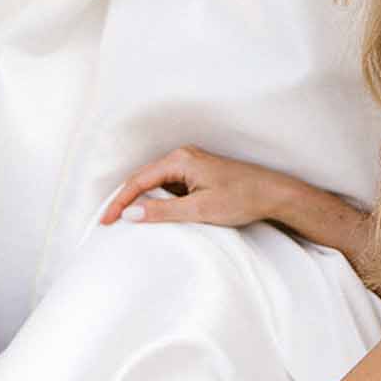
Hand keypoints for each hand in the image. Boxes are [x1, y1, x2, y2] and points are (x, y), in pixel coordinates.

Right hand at [99, 146, 305, 231]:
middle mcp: (182, 157)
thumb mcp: (199, 209)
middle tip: (109, 223)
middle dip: (125, 200)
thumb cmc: (242, 198)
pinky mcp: (197, 175)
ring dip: (141, 201)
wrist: (274, 194)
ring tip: (125, 222)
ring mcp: (190, 165)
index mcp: (180, 159)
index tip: (106, 221)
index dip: (119, 202)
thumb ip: (163, 212)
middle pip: (143, 179)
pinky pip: (169, 187)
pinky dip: (158, 201)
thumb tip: (130, 214)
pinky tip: (153, 216)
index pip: (138, 180)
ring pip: (156, 184)